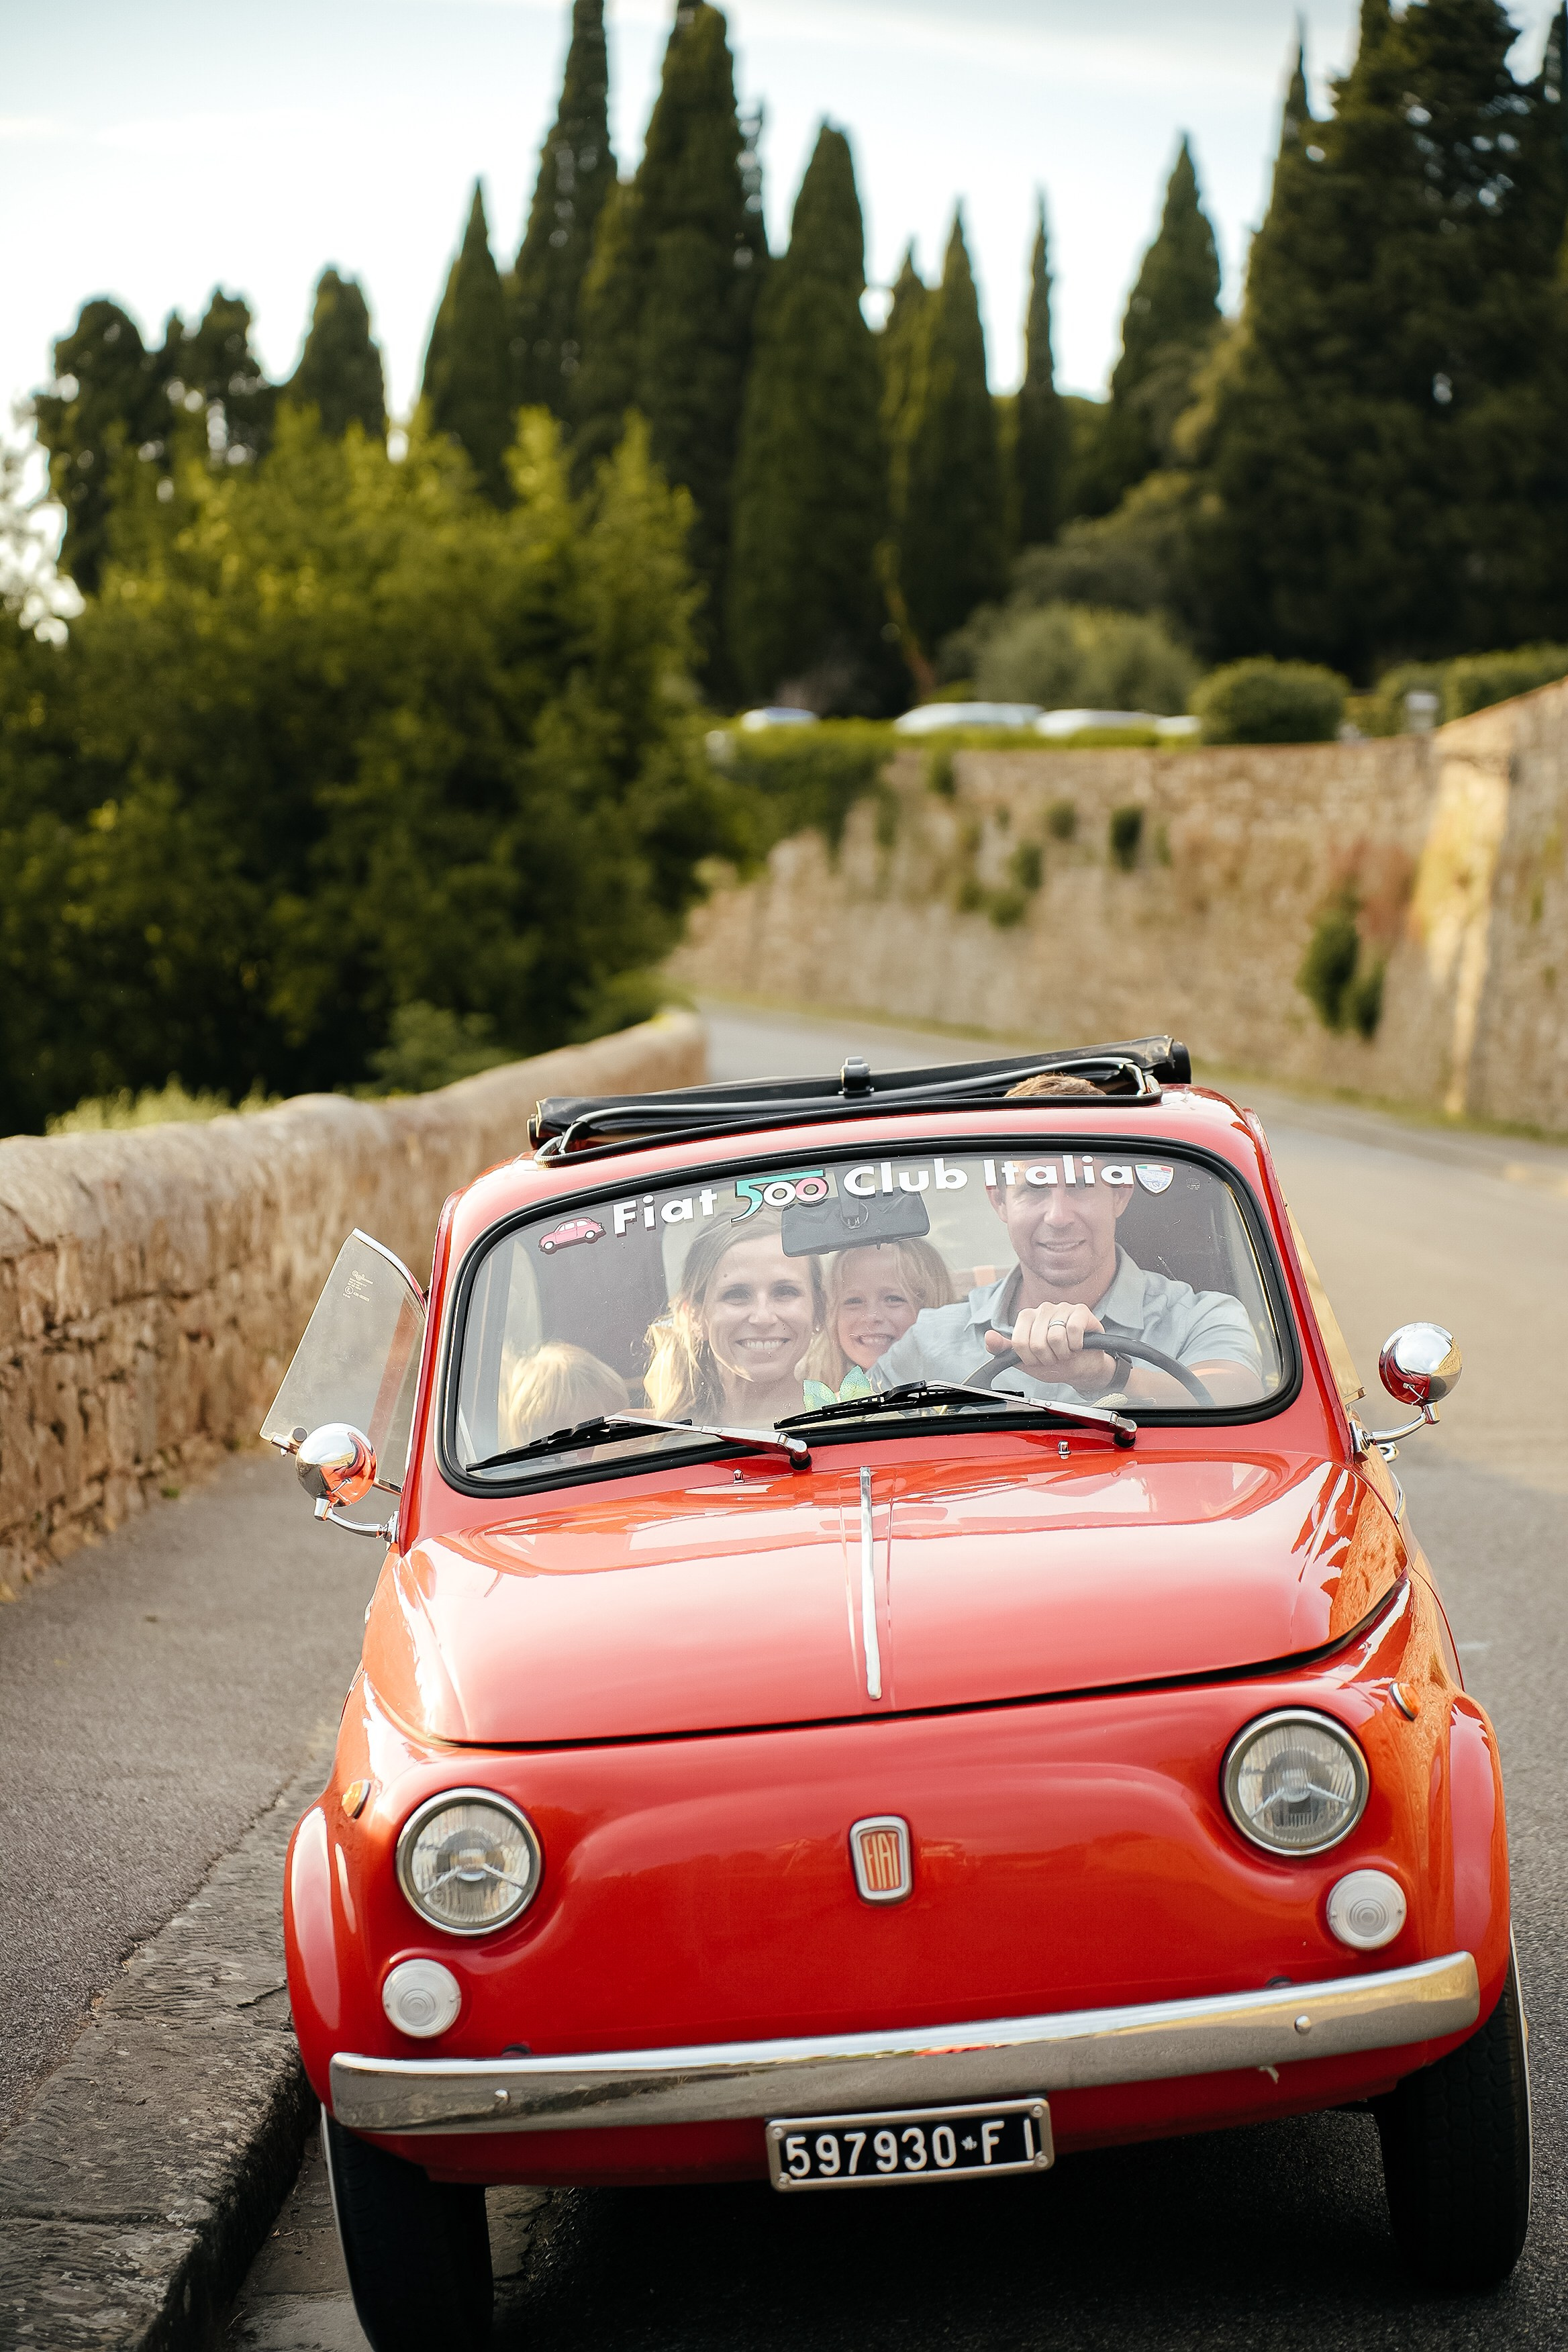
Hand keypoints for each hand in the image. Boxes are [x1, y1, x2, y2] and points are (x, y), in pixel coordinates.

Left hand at [986, 1303, 1114, 1387]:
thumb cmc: (1055, 1362)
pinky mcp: (1081, 1311)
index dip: (1030, 1359)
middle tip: (1055, 1357)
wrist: (1082, 1368)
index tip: (1038, 1360)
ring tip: (1066, 1351)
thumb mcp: (1026, 1361)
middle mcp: (1043, 1308)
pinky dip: (1076, 1345)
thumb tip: (988, 1337)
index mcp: (1027, 1317)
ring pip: (1055, 1337)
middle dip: (1047, 1358)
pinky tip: (1078, 1344)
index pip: (1019, 1342)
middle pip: (1036, 1342)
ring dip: (1063, 1353)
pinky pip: (1073, 1331)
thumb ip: (1005, 1350)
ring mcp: (1062, 1307)